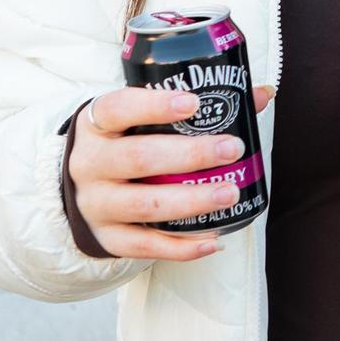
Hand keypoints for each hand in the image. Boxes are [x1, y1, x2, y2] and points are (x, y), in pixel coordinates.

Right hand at [67, 85, 275, 260]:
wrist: (78, 189)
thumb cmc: (122, 145)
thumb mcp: (138, 120)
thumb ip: (195, 106)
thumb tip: (261, 94)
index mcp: (96, 125)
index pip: (119, 109)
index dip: (154, 106)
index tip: (193, 102)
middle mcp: (89, 164)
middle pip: (138, 158)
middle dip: (190, 155)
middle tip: (231, 149)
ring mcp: (96, 204)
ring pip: (145, 205)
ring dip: (192, 200)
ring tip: (230, 193)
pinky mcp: (107, 238)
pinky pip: (145, 246)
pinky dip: (181, 246)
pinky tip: (213, 239)